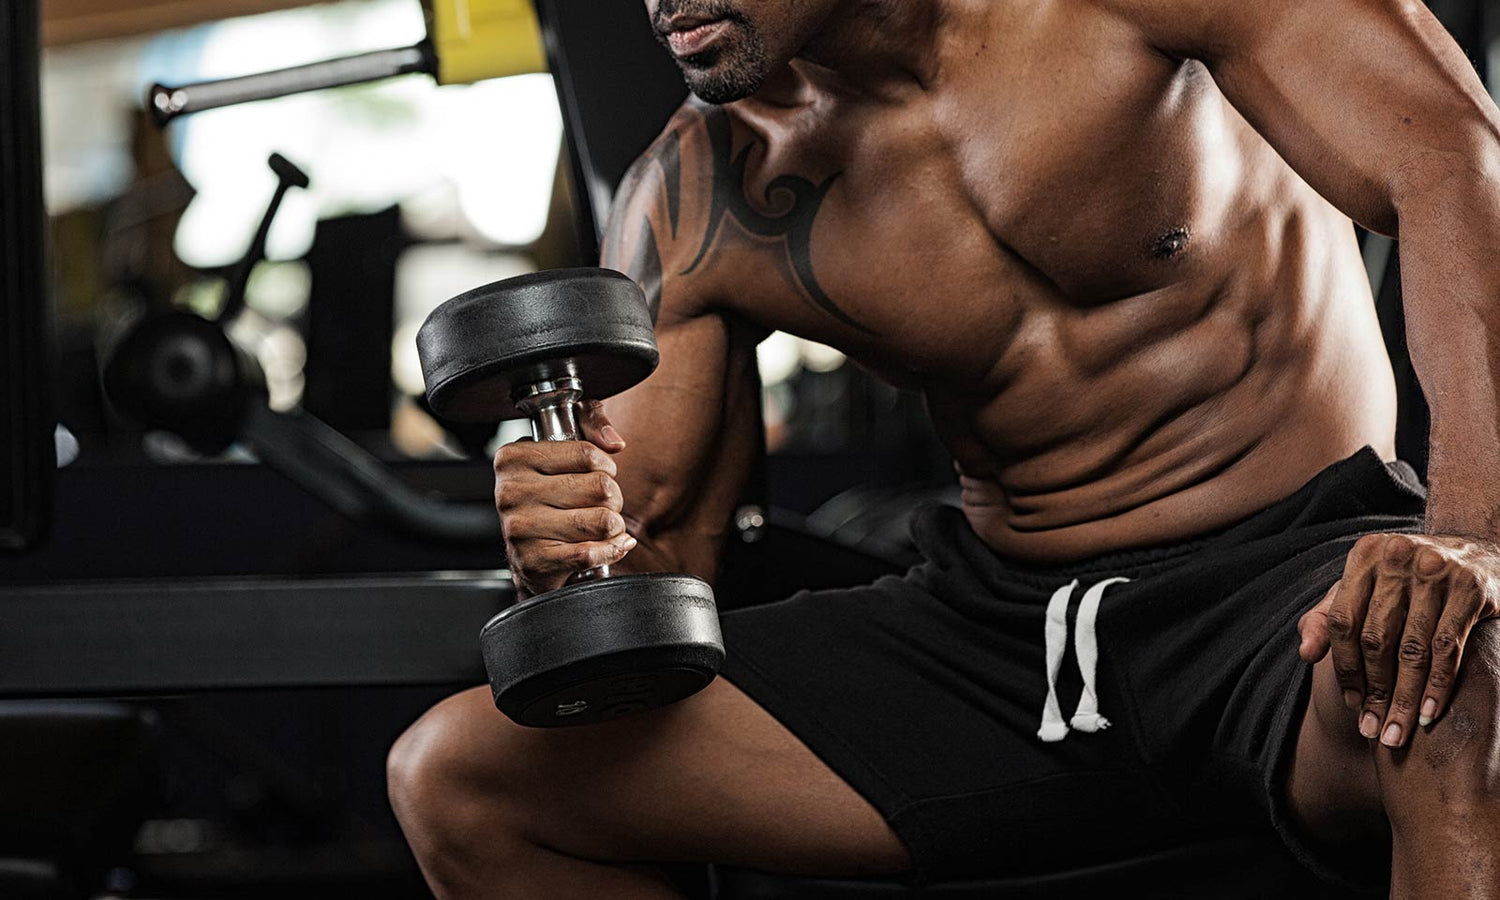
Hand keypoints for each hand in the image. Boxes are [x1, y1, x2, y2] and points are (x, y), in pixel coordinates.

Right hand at [493, 401, 635, 597]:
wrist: (530, 555)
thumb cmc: (551, 497)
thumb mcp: (565, 448)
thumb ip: (591, 425)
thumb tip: (613, 443)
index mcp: (514, 458)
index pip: (587, 454)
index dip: (607, 466)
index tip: (602, 473)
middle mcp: (511, 492)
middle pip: (600, 487)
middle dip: (614, 498)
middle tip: (601, 504)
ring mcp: (520, 528)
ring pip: (602, 521)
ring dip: (614, 526)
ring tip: (601, 526)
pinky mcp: (533, 561)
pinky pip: (592, 554)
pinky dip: (611, 550)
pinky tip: (606, 546)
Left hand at [1299, 532, 1499, 747]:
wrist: (1476, 551)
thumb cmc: (1406, 578)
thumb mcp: (1362, 587)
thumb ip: (1326, 618)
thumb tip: (1305, 655)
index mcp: (1363, 556)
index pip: (1342, 621)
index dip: (1343, 667)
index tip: (1351, 704)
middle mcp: (1396, 558)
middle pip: (1376, 639)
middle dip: (1374, 691)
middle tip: (1373, 729)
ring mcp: (1436, 571)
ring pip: (1413, 649)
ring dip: (1404, 698)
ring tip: (1397, 733)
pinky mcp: (1470, 589)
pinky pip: (1447, 647)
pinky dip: (1437, 685)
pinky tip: (1428, 713)